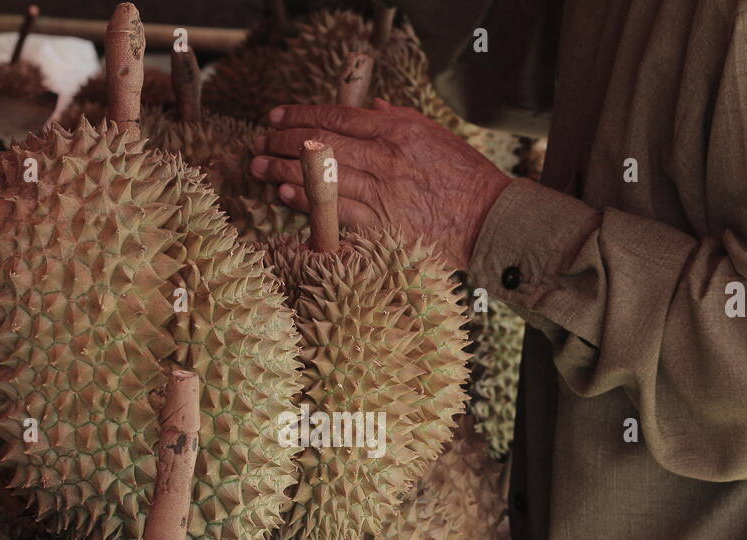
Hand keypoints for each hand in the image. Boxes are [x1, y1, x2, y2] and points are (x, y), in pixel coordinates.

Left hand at [249, 99, 510, 270]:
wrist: (487, 218)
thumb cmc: (463, 177)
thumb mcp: (433, 134)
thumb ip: (398, 119)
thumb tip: (372, 108)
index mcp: (396, 130)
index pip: (336, 116)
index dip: (300, 115)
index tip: (276, 117)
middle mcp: (385, 158)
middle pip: (321, 144)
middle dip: (283, 142)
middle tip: (259, 143)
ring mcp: (382, 192)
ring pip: (321, 177)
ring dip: (284, 172)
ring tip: (259, 169)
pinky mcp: (382, 224)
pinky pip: (335, 211)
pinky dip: (308, 203)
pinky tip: (285, 197)